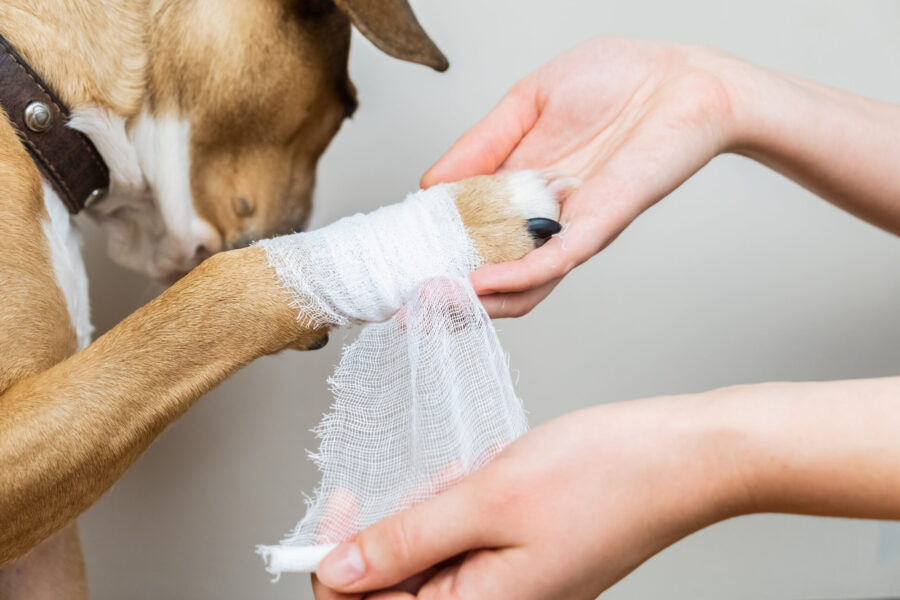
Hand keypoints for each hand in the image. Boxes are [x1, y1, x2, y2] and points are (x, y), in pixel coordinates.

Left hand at [311, 377, 899, 598]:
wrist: (684, 457)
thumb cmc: (606, 477)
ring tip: (470, 475)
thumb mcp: (488, 499)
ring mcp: (510, 585)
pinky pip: (464, 539)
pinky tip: (485, 474)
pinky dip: (460, 504)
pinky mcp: (522, 558)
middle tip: (423, 481)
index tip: (339, 503)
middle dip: (395, 528)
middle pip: (397, 586)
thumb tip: (340, 568)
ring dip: (431, 510)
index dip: (337, 561)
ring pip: (429, 557)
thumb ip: (408, 539)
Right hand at [422, 38, 745, 316]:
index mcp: (521, 189)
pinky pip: (551, 264)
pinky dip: (513, 279)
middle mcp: (542, 220)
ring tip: (426, 308)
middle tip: (401, 311)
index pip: (469, 236)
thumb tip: (428, 184)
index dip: (431, 254)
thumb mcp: (527, 101)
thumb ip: (482, 143)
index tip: (392, 268)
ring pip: (518, 287)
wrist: (683, 77)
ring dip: (471, 303)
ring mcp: (569, 230)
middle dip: (445, 299)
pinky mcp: (598, 227)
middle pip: (490, 277)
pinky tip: (476, 285)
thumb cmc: (618, 80)